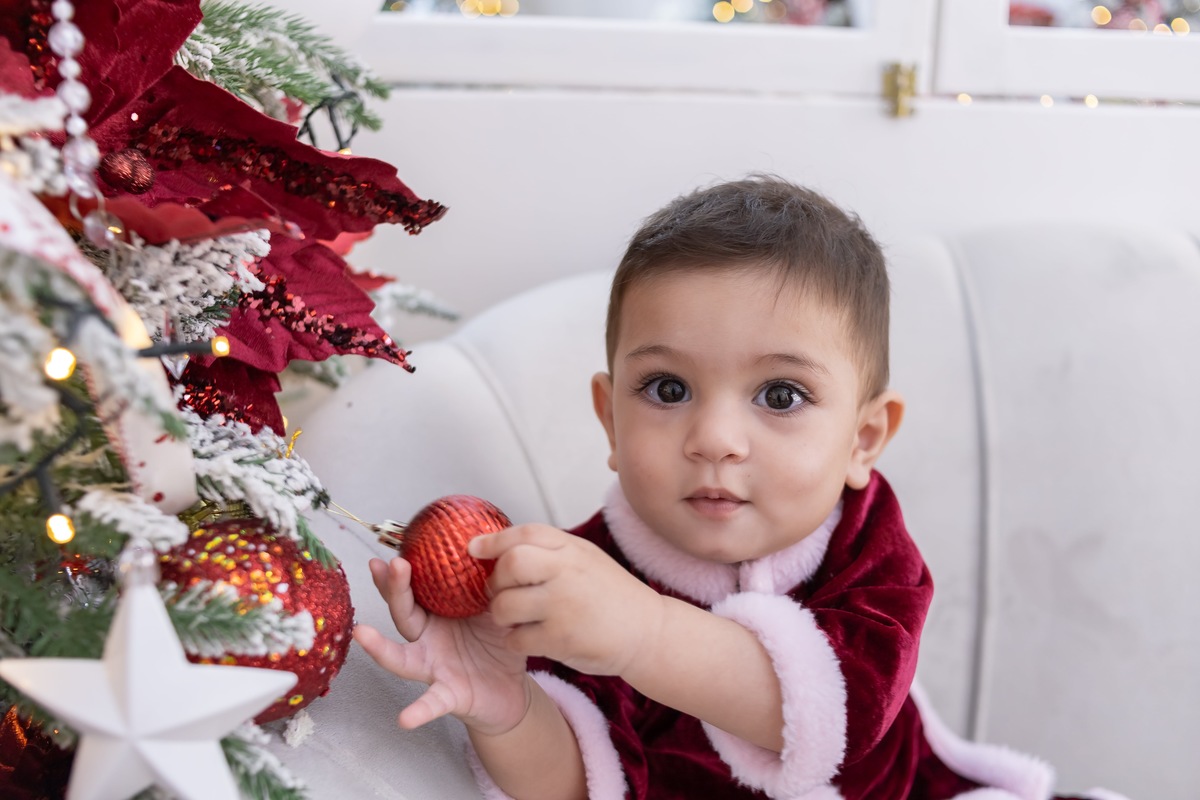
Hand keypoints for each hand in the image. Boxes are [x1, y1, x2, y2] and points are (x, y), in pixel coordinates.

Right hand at [354, 556, 529, 735]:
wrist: (511, 689)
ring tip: (362, 633)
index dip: (401, 571)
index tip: (393, 550)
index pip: (415, 589)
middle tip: (387, 565)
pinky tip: (405, 719)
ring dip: (380, 647)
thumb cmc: (497, 642)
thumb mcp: (496, 607)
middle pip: (404, 614)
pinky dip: (419, 710)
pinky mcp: (448, 695)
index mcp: (438, 614)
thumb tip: (493, 543)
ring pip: (403, 658)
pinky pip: (431, 703)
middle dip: (393, 590)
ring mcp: (433, 668)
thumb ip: (491, 581)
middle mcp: (427, 640)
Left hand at [469, 524, 664, 676]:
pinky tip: (527, 638)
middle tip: (499, 591)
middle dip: (495, 580)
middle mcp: (568, 572)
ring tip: (513, 618)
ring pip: (505, 606)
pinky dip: (514, 641)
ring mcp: (564, 605)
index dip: (494, 539)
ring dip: (500, 614)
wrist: (648, 632)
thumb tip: (501, 548)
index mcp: (573, 549)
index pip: (526, 534)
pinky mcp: (561, 639)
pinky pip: (516, 639)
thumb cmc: (612, 595)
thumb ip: (550, 551)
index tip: (474, 548)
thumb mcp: (586, 559)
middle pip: (510, 564)